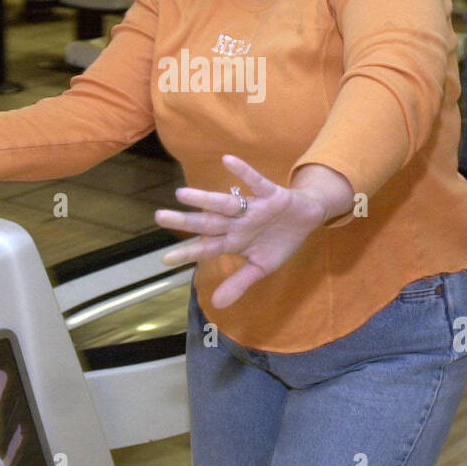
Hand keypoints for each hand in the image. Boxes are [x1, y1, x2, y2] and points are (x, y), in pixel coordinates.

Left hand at [154, 154, 327, 308]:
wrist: (307, 218)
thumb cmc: (279, 241)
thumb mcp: (261, 267)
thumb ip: (239, 283)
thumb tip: (217, 305)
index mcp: (234, 241)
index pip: (207, 248)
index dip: (188, 253)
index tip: (165, 259)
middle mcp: (238, 223)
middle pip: (209, 223)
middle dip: (186, 221)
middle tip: (159, 217)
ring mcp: (253, 208)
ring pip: (225, 203)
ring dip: (205, 199)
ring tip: (182, 194)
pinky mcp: (271, 194)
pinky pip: (256, 182)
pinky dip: (244, 172)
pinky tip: (227, 160)